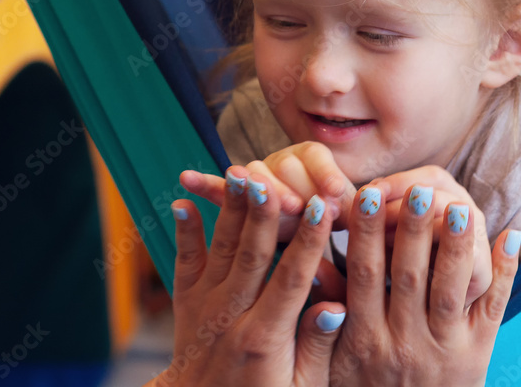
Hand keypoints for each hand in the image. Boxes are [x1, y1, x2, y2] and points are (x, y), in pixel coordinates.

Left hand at [145, 166, 343, 386]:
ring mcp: (205, 306)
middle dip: (264, 215)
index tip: (323, 207)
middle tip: (273, 180)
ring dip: (230, 210)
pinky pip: (185, 261)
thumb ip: (318, 345)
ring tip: (239, 175)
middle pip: (251, 256)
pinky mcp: (186, 300)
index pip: (291, 279)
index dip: (309, 241)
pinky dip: (184, 231)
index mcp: (264, 338)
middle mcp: (230, 317)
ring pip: (220, 250)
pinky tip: (184, 201)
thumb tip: (336, 306)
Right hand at [180, 142, 356, 239]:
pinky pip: (220, 189)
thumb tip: (373, 215)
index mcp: (318, 160)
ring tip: (253, 191)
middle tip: (296, 205)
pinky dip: (205, 184)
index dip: (326, 175)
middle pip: (287, 166)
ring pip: (256, 176)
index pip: (320, 160)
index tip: (335, 192)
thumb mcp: (357, 224)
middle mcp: (287, 161)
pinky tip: (186, 179)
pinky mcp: (237, 195)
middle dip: (292, 186)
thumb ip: (362, 220)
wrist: (319, 227)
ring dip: (258, 188)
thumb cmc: (343, 228)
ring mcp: (260, 175)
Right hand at [325, 181, 520, 386]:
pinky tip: (511, 236)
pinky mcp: (478, 353)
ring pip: (450, 288)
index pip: (364, 275)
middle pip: (409, 274)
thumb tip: (312, 272)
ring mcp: (444, 346)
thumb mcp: (328, 368)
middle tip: (416, 189)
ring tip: (459, 206)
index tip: (366, 193)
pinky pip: (494, 308)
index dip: (365, 233)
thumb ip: (318, 325)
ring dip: (455, 244)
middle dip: (412, 228)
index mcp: (364, 338)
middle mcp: (405, 341)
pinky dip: (506, 271)